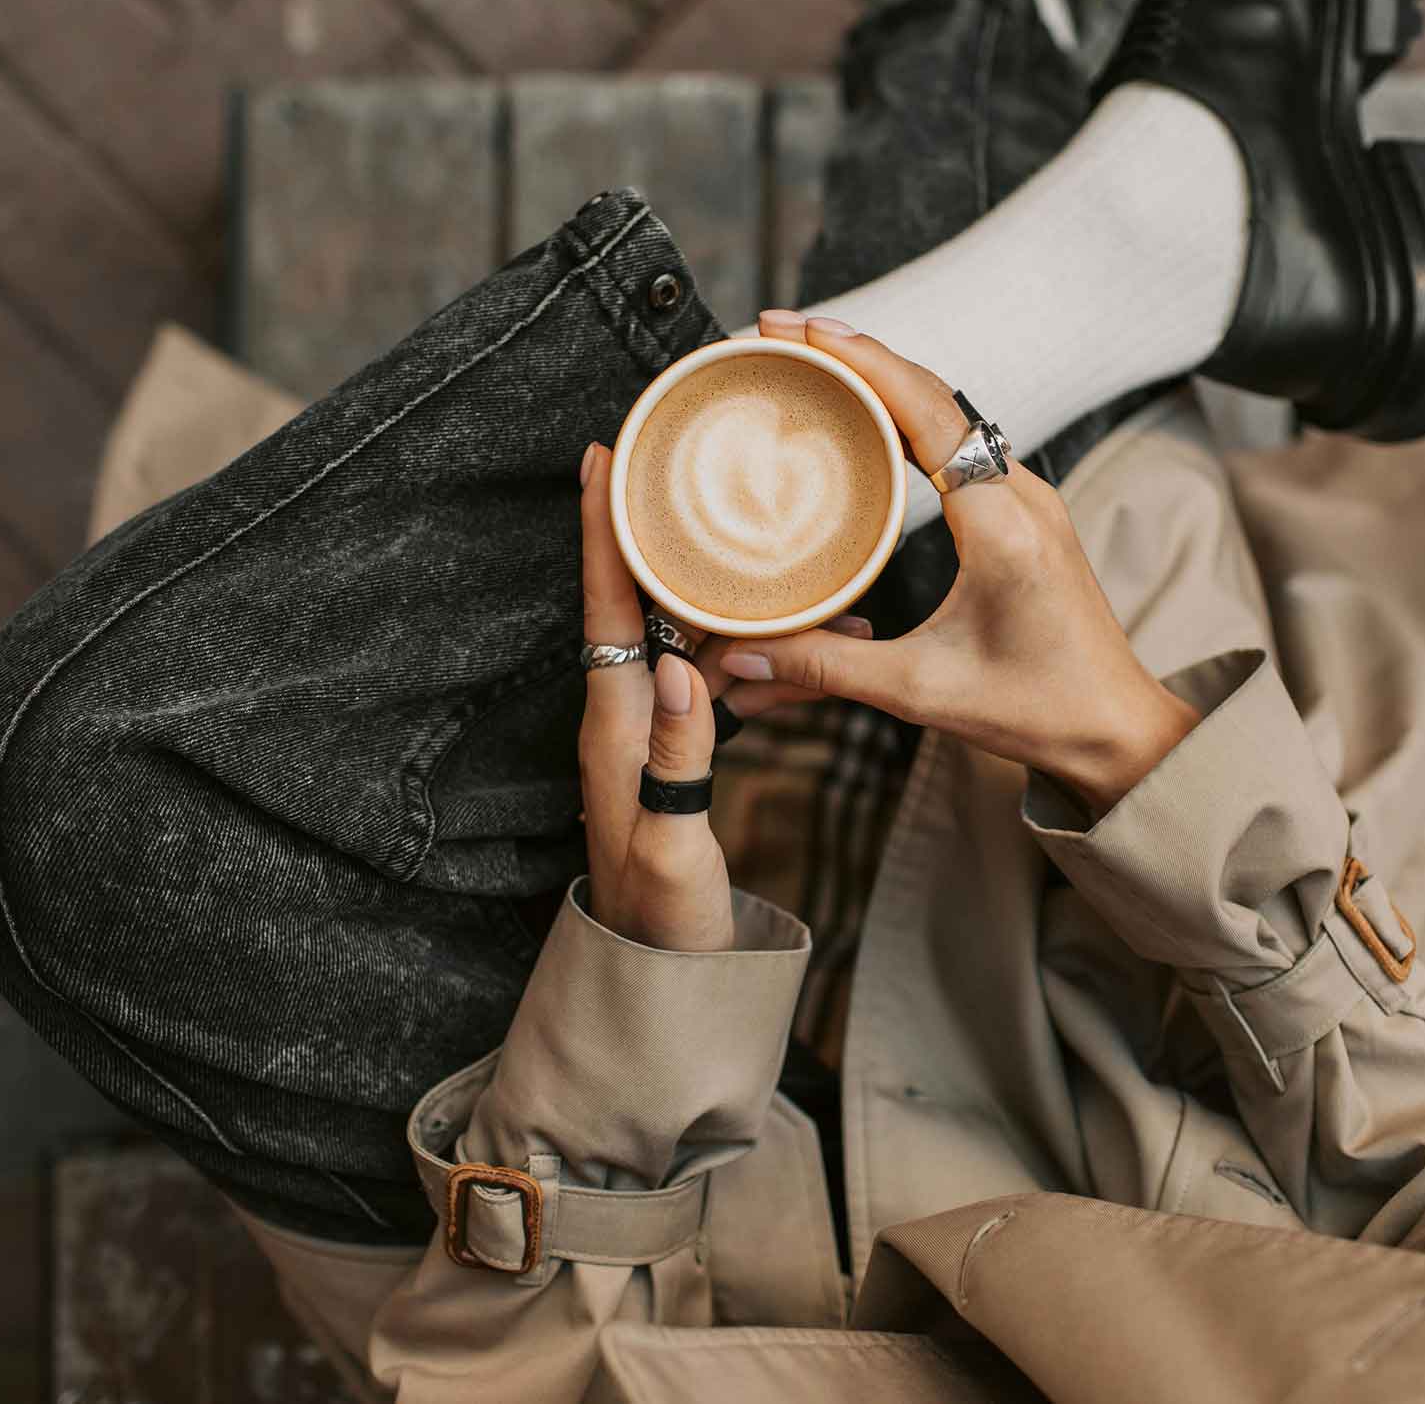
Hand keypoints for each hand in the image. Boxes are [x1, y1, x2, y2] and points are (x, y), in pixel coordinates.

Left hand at [574, 439, 865, 949]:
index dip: (600, 530)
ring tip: (811, 564)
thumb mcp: (670, 844)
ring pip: (695, 630)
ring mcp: (653, 722)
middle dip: (664, 525)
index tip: (601, 459)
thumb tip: (678, 671)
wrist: (660, 967)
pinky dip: (766, 649)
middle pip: (641, 594)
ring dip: (744, 594)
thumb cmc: (659, 917)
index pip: (603, 604)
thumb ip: (674, 760)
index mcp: (613, 723)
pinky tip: (824, 641)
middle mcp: (625, 709)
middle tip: (685, 456)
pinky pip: (722, 673)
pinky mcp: (681, 742)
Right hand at [706, 311, 1201, 817]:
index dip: (860, 361)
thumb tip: (741, 654)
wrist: (1117, 729)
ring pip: (950, 410)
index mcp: (1003, 524)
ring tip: (814, 358)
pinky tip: (870, 413)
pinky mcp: (1028, 513)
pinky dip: (909, 411)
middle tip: (781, 332)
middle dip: (856, 354)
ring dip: (883, 376)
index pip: (926, 410)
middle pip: (933, 393)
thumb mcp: (921, 692)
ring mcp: (1031, 499)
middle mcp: (1024, 495)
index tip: (800, 330)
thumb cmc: (1039, 710)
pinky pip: (963, 440)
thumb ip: (825, 669)